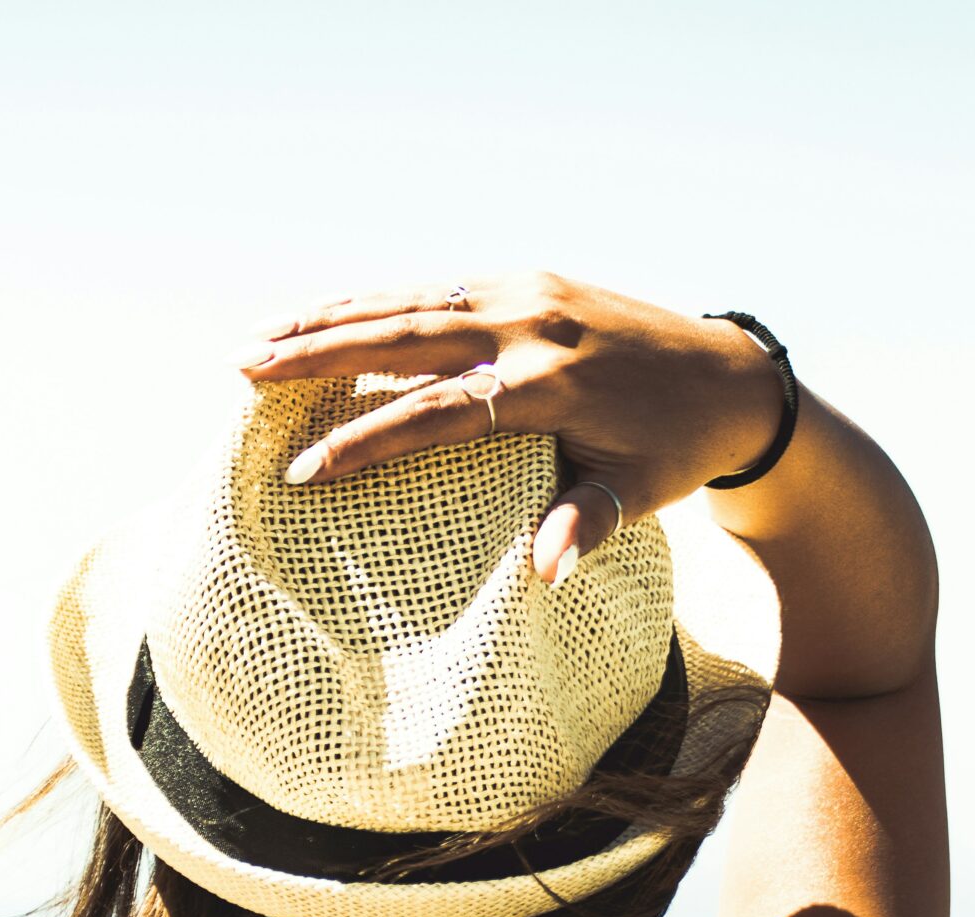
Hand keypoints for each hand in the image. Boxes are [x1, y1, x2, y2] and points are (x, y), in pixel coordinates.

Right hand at [233, 272, 783, 582]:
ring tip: (259, 340)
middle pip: (407, 338)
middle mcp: (534, 325)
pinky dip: (374, 302)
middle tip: (244, 369)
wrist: (729, 376)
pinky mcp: (525, 280)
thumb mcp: (641, 494)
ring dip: (331, 318)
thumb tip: (544, 579)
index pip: (441, 414)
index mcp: (556, 384)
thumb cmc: (675, 451)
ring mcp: (526, 293)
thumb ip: (587, 525)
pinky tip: (323, 317)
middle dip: (320, 353)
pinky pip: (435, 289)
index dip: (368, 441)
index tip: (305, 471)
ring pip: (412, 302)